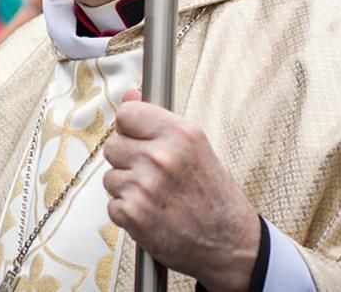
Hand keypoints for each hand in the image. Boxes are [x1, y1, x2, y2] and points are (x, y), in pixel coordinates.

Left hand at [102, 89, 260, 291]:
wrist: (230, 245)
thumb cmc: (214, 197)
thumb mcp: (195, 147)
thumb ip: (158, 119)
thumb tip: (131, 94)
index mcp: (180, 134)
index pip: (126, 114)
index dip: (131, 128)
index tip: (140, 138)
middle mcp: (161, 157)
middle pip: (113, 145)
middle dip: (128, 160)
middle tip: (155, 176)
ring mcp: (145, 186)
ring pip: (110, 176)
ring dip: (127, 188)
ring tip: (156, 197)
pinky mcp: (133, 214)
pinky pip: (112, 204)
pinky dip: (127, 212)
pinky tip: (151, 214)